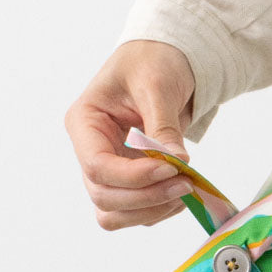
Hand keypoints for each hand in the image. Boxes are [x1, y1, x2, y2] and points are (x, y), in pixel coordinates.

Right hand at [64, 40, 196, 229]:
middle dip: (146, 197)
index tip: (172, 169)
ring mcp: (108, 168)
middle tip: (185, 184)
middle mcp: (90, 149)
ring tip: (186, 190)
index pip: (97, 166)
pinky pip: (136, 210)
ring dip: (151, 209)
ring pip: (115, 212)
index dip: (134, 176)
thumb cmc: (152, 61)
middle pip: (103, 195)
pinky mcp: (128, 179)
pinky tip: (182, 190)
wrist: (166, 59)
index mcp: (84, 122)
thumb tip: (177, 162)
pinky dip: (159, 208)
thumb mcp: (158, 85)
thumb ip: (163, 126)